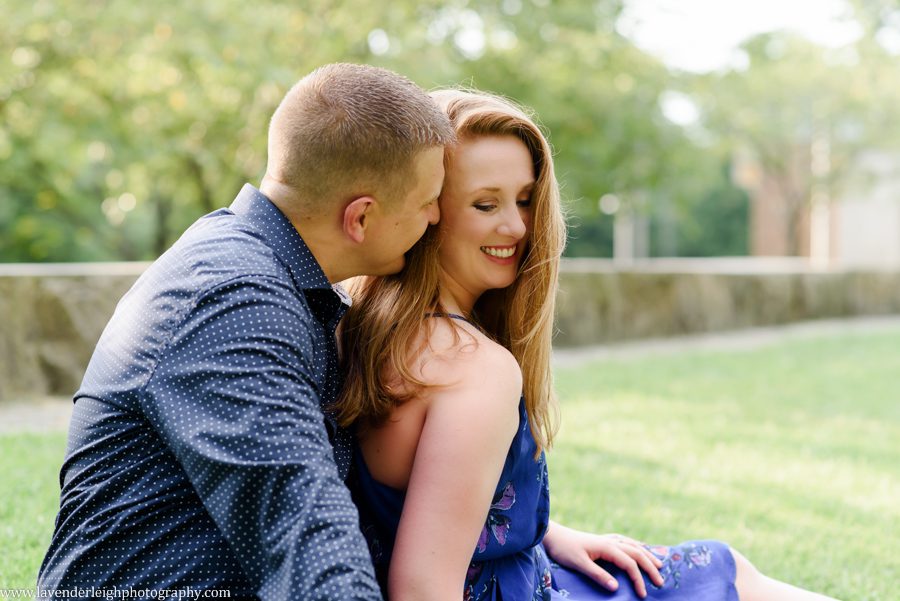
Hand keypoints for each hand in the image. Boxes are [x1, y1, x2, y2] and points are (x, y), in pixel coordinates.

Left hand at [541, 521, 664, 598]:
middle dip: (650, 567)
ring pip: (633, 545)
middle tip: (660, 581)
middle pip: (636, 552)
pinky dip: (636, 545)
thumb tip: (616, 587)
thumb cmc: (564, 549)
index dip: (638, 579)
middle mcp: (610, 541)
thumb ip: (598, 575)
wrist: (553, 535)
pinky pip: (625, 541)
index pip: (629, 563)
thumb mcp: (579, 564)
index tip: (643, 594)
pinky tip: (640, 546)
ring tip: (659, 564)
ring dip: (647, 554)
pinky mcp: (603, 540)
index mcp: (607, 547)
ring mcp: (607, 539)